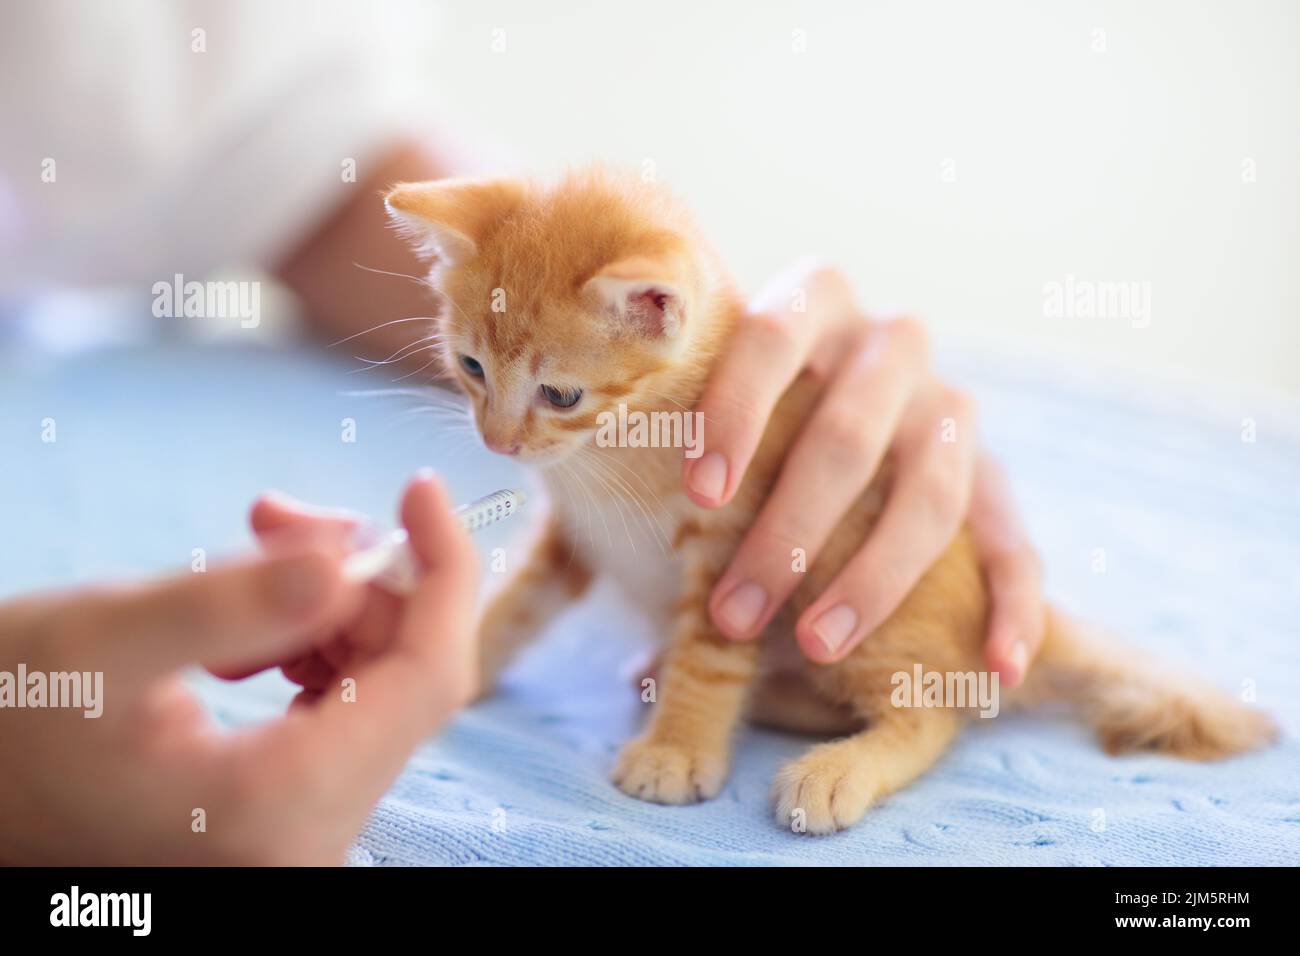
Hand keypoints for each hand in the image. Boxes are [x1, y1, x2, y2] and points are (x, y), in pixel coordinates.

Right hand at [0, 473, 477, 864]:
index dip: (444, 571)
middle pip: (403, 677)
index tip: (419, 489)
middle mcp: (310, 836)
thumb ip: (238, 601)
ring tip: (251, 552)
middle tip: (279, 515)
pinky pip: (338, 711)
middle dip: (361, 576)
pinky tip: (244, 626)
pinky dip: (308, 644)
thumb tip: (353, 560)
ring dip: (331, 603)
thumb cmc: (6, 721)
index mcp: (282, 804)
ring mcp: (301, 832)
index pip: (429, 677)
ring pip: (375, 687)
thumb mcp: (107, 639)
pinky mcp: (281, 814)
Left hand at [685, 260, 1044, 684]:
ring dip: (873, 580)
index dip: (735, 414)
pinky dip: (1011, 603)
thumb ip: (665, 454)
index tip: (696, 497)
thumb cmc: (741, 415)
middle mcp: (890, 344)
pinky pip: (1014, 539)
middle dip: (787, 534)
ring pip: (928, 494)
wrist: (839, 391)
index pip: (772, 338)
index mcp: (813, 299)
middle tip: (732, 615)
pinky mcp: (993, 471)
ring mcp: (949, 407)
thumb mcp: (707, 401)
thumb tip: (597, 592)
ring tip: (816, 648)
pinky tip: (994, 665)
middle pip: (846, 436)